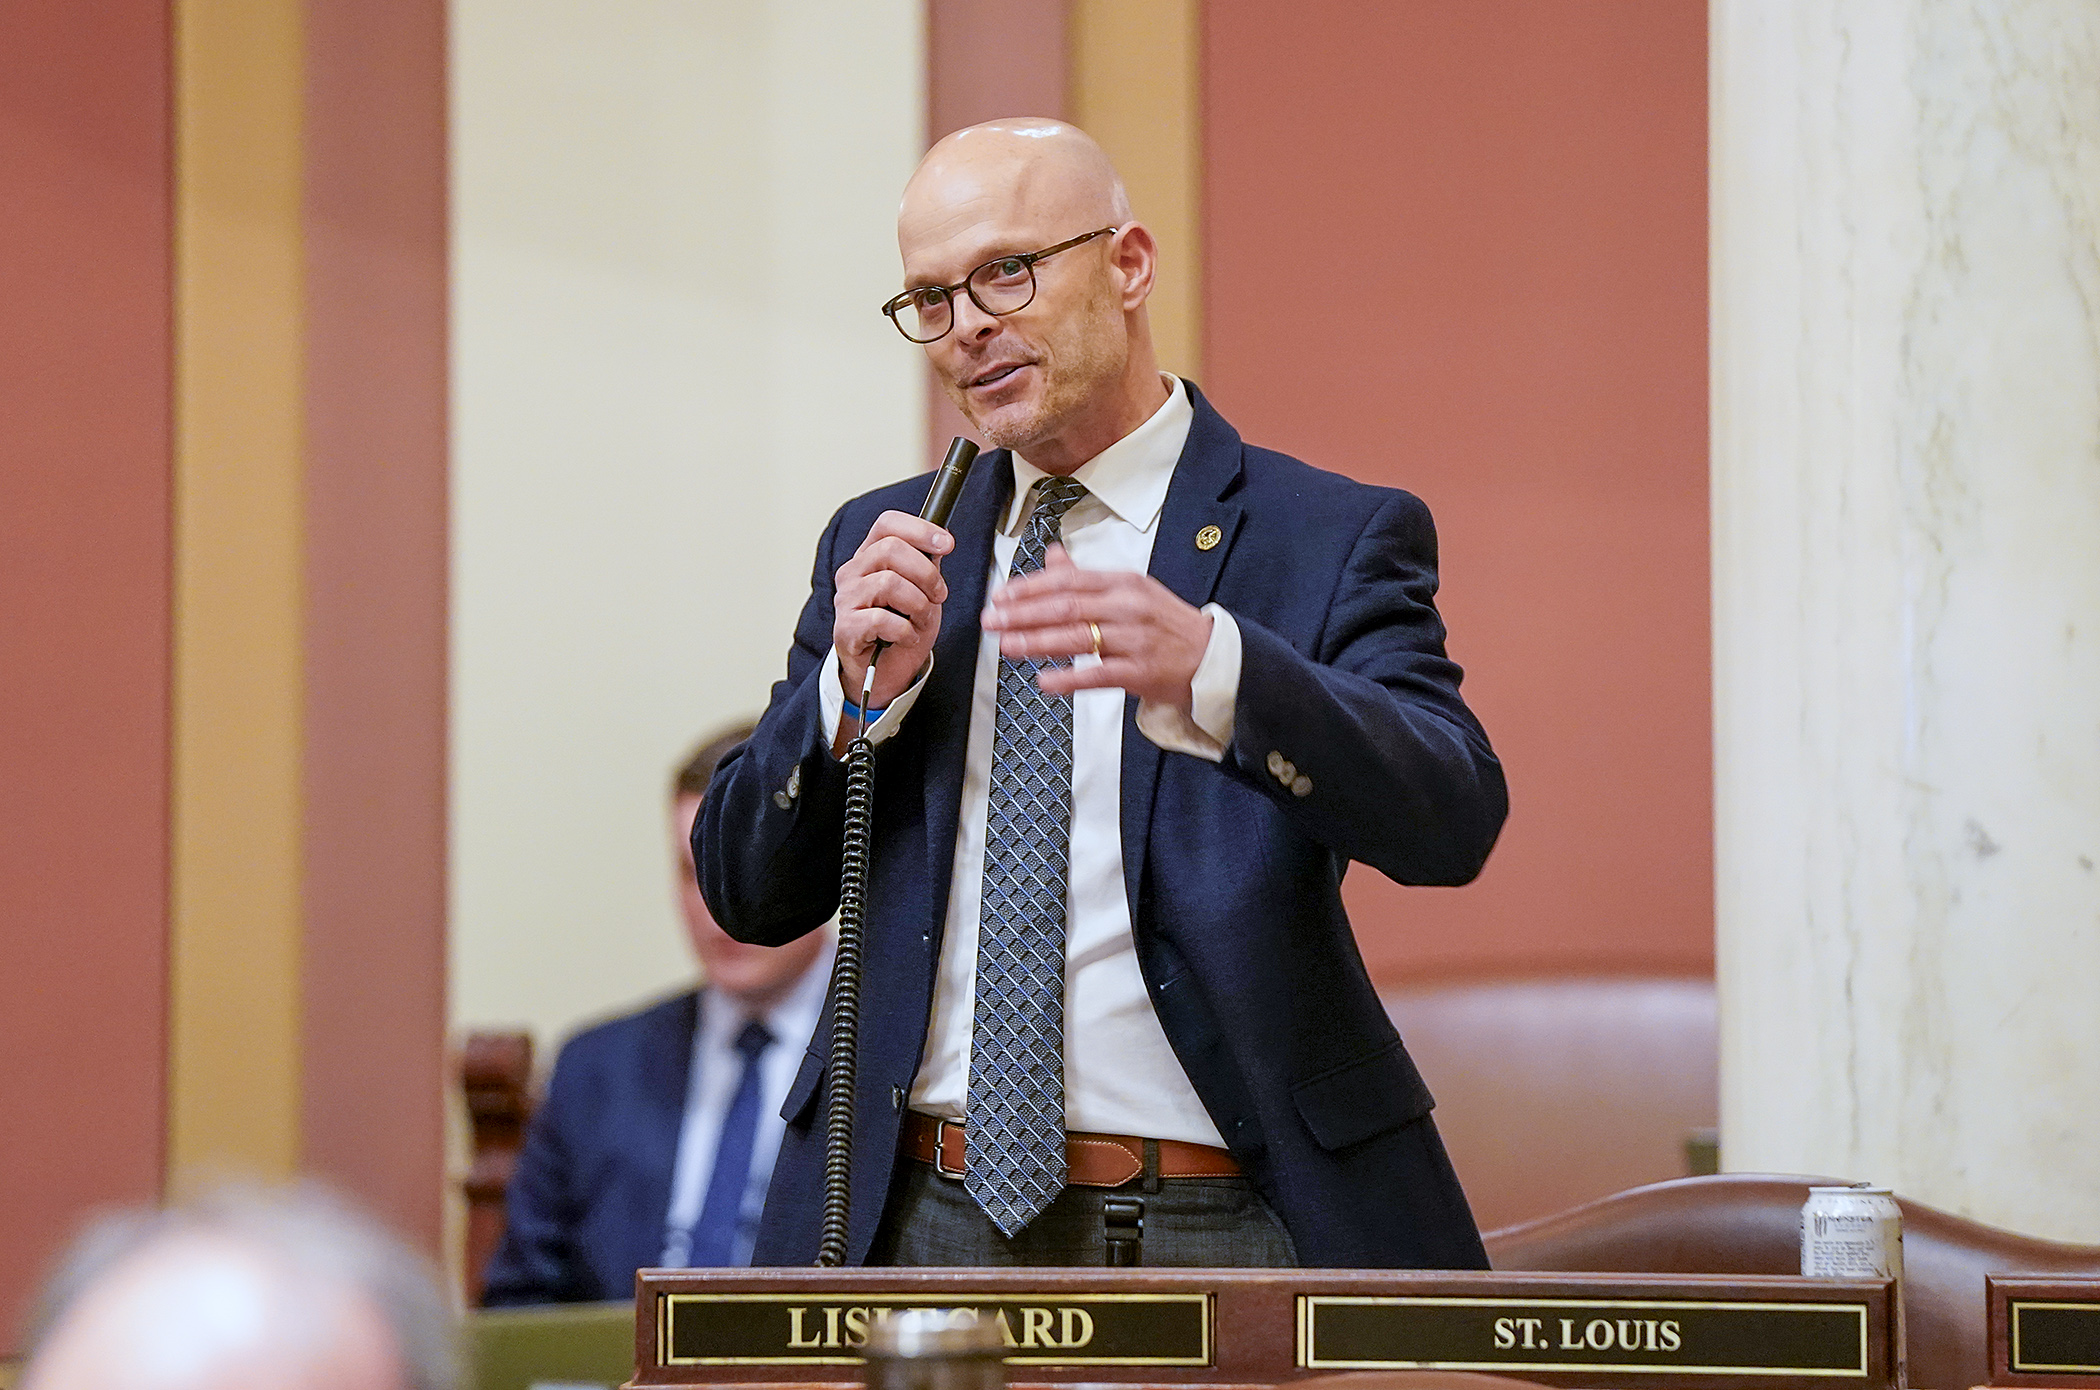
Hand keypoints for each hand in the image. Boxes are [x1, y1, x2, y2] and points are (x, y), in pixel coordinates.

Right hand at [834, 510, 951, 710]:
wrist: (884, 670)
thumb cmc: (900, 628)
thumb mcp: (921, 590)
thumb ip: (926, 564)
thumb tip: (939, 541)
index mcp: (870, 557)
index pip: (887, 524)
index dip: (919, 529)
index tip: (946, 544)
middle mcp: (853, 573)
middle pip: (891, 549)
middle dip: (926, 574)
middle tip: (937, 595)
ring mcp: (846, 599)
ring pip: (888, 582)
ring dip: (917, 604)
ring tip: (920, 619)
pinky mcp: (845, 627)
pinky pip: (881, 619)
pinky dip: (905, 631)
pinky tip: (907, 637)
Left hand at [981, 545, 1212, 707]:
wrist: (1210, 656)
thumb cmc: (1165, 623)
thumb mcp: (1129, 590)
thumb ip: (1085, 577)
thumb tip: (1050, 555)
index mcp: (1122, 583)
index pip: (1068, 581)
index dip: (1030, 588)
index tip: (1001, 596)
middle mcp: (1127, 607)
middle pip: (1066, 607)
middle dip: (1024, 613)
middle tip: (993, 620)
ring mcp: (1134, 639)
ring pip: (1077, 638)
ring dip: (1037, 641)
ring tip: (1008, 645)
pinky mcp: (1140, 671)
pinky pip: (1098, 675)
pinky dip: (1069, 678)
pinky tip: (1045, 681)